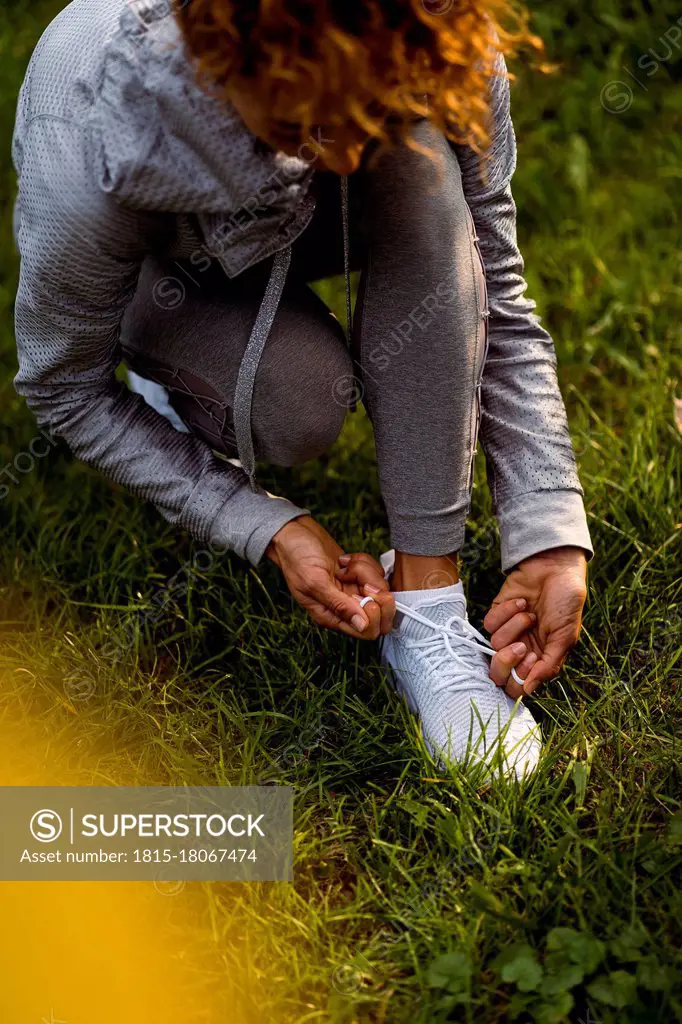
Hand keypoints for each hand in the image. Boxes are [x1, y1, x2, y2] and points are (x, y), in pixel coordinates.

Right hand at [267, 516, 395, 638]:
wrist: (294, 534)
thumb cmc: (296, 557)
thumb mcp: (314, 581)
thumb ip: (338, 605)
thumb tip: (361, 626)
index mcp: (330, 616)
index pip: (367, 631)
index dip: (374, 615)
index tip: (364, 592)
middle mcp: (344, 607)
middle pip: (380, 612)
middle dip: (376, 592)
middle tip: (362, 579)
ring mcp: (352, 591)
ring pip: (379, 589)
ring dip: (366, 572)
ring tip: (345, 565)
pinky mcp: (357, 576)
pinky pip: (376, 573)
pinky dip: (365, 562)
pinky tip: (346, 559)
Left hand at [483, 546, 587, 697]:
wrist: (555, 567)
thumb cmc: (566, 601)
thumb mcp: (565, 636)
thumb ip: (549, 665)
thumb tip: (529, 690)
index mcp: (540, 659)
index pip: (518, 685)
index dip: (519, 678)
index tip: (532, 659)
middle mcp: (522, 648)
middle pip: (498, 672)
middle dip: (506, 662)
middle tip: (522, 646)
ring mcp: (508, 630)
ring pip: (495, 645)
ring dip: (515, 627)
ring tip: (531, 614)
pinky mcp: (497, 613)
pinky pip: (489, 624)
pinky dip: (506, 613)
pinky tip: (522, 602)